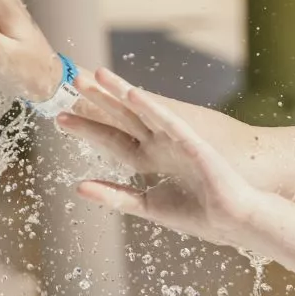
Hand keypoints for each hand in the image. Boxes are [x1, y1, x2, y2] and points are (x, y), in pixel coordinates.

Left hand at [68, 71, 258, 242]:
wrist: (233, 219)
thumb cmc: (198, 215)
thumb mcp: (147, 205)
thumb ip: (114, 195)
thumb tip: (78, 187)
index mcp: (148, 159)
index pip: (111, 138)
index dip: (87, 128)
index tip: (61, 118)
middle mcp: (159, 145)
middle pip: (122, 118)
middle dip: (97, 102)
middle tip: (71, 83)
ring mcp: (175, 140)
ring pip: (142, 112)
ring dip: (120, 93)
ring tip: (96, 75)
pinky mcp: (192, 142)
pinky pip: (168, 121)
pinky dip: (150, 108)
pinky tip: (131, 94)